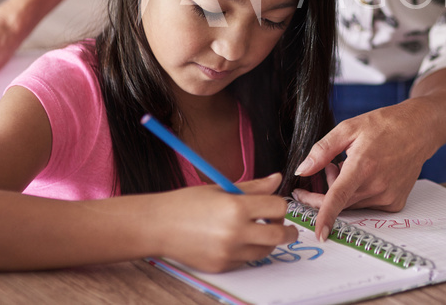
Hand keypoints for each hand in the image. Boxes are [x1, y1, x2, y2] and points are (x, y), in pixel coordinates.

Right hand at [156, 174, 297, 272]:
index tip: (276, 206)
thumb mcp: (221, 188)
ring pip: (265, 250)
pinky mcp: (222, 266)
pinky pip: (246, 260)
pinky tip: (237, 240)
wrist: (158, 226)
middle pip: (278, 234)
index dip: (280, 205)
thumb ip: (253, 187)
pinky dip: (248, 251)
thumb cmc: (187, 203)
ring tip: (258, 231)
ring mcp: (228, 252)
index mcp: (236, 207)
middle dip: (287, 230)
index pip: (278, 207)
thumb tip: (277, 179)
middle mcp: (235, 231)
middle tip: (285, 227)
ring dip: (268, 241)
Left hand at [290, 100, 439, 240]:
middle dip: (324, 192)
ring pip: (352, 205)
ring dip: (343, 191)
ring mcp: (388, 196)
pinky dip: (360, 194)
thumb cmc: (385, 125)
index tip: (319, 233)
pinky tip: (365, 176)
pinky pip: (367, 205)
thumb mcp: (348, 128)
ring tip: (349, 165)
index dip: (325, 216)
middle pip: (340, 203)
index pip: (339, 197)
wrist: (418, 130)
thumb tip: (303, 170)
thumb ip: (322, 150)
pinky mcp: (395, 203)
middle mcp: (377, 185)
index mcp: (363, 165)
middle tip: (326, 170)